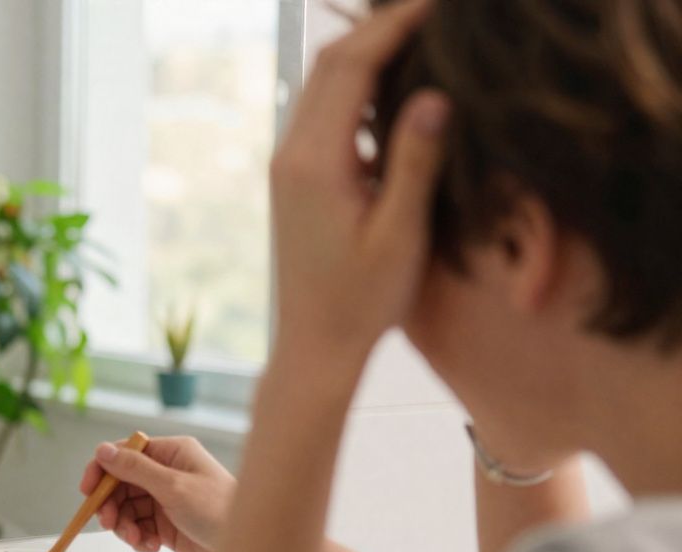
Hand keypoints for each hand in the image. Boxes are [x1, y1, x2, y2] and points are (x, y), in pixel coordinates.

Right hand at [79, 435, 235, 551]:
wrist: (250, 549)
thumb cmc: (220, 511)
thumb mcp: (173, 486)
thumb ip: (135, 469)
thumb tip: (103, 450)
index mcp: (172, 453)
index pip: (125, 453)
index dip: (103, 470)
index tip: (87, 491)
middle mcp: (169, 473)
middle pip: (123, 483)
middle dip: (113, 504)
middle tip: (110, 523)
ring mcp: (169, 499)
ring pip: (129, 508)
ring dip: (126, 525)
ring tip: (136, 540)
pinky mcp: (170, 525)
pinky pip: (141, 527)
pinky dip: (139, 538)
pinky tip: (150, 547)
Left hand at [269, 0, 446, 363]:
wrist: (316, 344)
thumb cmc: (361, 301)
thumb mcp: (400, 234)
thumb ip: (415, 162)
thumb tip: (433, 94)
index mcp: (314, 163)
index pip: (350, 67)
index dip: (393, 25)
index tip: (436, 5)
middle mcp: (291, 154)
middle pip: (330, 63)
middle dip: (379, 27)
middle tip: (430, 11)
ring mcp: (289, 164)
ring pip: (324, 85)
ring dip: (367, 53)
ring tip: (420, 34)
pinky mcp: (296, 176)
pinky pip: (325, 113)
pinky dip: (358, 86)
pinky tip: (398, 86)